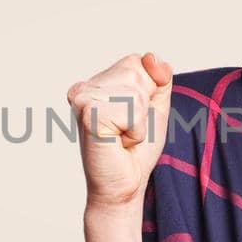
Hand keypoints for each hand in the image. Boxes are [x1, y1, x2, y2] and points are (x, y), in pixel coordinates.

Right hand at [66, 51, 173, 211]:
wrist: (125, 185)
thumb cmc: (137, 150)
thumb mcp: (156, 105)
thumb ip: (159, 76)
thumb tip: (151, 57)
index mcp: (97, 82)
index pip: (137, 61)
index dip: (149, 90)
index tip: (134, 117)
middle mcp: (85, 87)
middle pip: (136, 71)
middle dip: (144, 105)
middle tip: (127, 129)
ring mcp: (83, 99)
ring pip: (136, 90)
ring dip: (139, 120)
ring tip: (122, 136)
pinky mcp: (87, 113)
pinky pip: (132, 109)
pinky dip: (135, 130)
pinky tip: (118, 141)